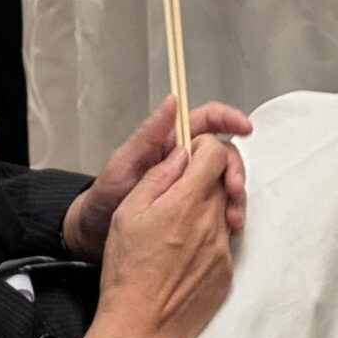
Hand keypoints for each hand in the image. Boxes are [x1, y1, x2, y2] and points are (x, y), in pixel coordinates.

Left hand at [62, 93, 254, 260]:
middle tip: (233, 188)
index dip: (228, 119)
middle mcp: (184, 160)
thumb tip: (172, 101)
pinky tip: (228, 226)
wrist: (93, 236)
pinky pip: (217, 203)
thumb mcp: (122, 165)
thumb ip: (147, 136)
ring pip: (223, 179)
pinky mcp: (192, 206)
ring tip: (232, 216)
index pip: (206, 120)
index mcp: (169, 143)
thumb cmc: (104, 199)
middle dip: (234, 166)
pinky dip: (227, 212)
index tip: (244, 128)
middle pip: (222, 152)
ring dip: (234, 193)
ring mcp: (189, 185)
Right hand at [81, 135, 239, 337]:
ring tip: (177, 230)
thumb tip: (182, 154)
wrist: (138, 326)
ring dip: (207, 211)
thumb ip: (159, 177)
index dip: (203, 149)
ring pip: (225, 212)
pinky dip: (208, 240)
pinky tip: (184, 256)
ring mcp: (224, 248)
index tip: (189, 158)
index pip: (217, 152)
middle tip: (179, 195)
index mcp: (188, 201)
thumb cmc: (126, 270)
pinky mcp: (227, 271)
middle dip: (205, 180)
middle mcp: (213, 221)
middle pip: (223, 181)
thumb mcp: (128, 213)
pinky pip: (224, 242)